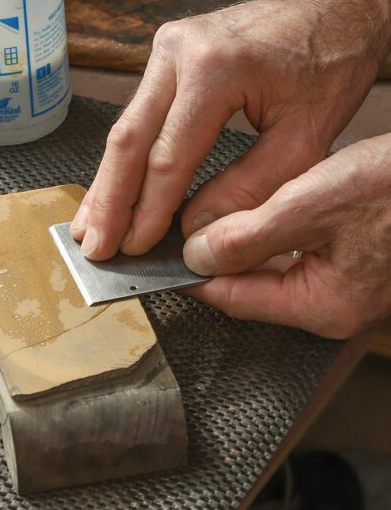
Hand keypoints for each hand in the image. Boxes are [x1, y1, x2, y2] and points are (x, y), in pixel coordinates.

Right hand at [70, 0, 387, 260]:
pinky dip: (124, 160)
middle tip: (95, 247)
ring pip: (123, 129)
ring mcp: (165, 50)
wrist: (331, 1)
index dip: (149, 210)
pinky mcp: (163, 56)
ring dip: (107, 183)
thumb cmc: (329, 60)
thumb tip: (197, 229)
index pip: (169, 157)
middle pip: (129, 141)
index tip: (134, 247)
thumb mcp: (306, 136)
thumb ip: (250, 187)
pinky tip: (108, 190)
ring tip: (89, 227)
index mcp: (217, 69)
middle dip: (110, 201)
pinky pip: (137, 116)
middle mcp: (179, 52)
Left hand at [181, 134, 390, 338]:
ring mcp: (343, 283)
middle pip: (248, 285)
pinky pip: (293, 251)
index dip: (191, 275)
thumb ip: (250, 235)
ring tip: (206, 217)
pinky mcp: (351, 259)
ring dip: (239, 242)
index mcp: (322, 304)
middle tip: (176, 232)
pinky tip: (253, 210)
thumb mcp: (315, 205)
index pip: (232, 297)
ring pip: (268, 267)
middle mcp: (331, 303)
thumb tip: (197, 254)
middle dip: (213, 257)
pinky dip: (268, 232)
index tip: (158, 259)